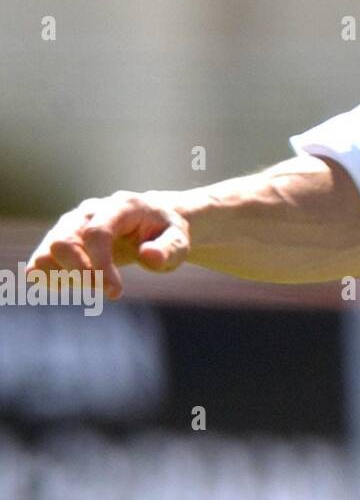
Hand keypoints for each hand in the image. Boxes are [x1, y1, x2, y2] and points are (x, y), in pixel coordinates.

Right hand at [27, 190, 192, 299]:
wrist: (152, 223)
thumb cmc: (165, 233)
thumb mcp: (179, 240)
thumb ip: (169, 249)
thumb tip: (148, 257)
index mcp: (120, 206)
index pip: (97, 233)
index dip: (100, 265)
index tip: (115, 292)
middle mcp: (89, 211)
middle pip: (62, 241)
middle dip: (79, 273)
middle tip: (107, 290)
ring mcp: (71, 224)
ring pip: (45, 253)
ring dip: (64, 278)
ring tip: (94, 285)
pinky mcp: (60, 240)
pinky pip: (40, 263)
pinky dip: (51, 279)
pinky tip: (76, 284)